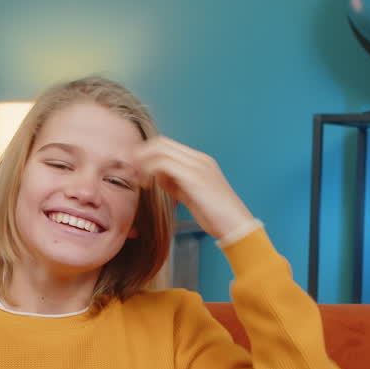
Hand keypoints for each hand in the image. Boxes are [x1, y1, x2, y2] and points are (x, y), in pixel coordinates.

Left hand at [132, 136, 257, 239]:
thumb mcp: (191, 196)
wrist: (236, 226)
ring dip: (143, 163)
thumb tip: (157, 178)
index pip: (167, 146)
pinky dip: (149, 172)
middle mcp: (199, 159)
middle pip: (161, 143)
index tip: (137, 171)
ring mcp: (198, 166)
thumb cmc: (215, 216)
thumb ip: (175, 184)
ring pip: (160, 150)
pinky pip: (163, 164)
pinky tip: (147, 186)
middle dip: (141, 155)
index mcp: (200, 161)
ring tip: (139, 181)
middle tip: (132, 173)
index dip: (148, 155)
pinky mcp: (194, 177)